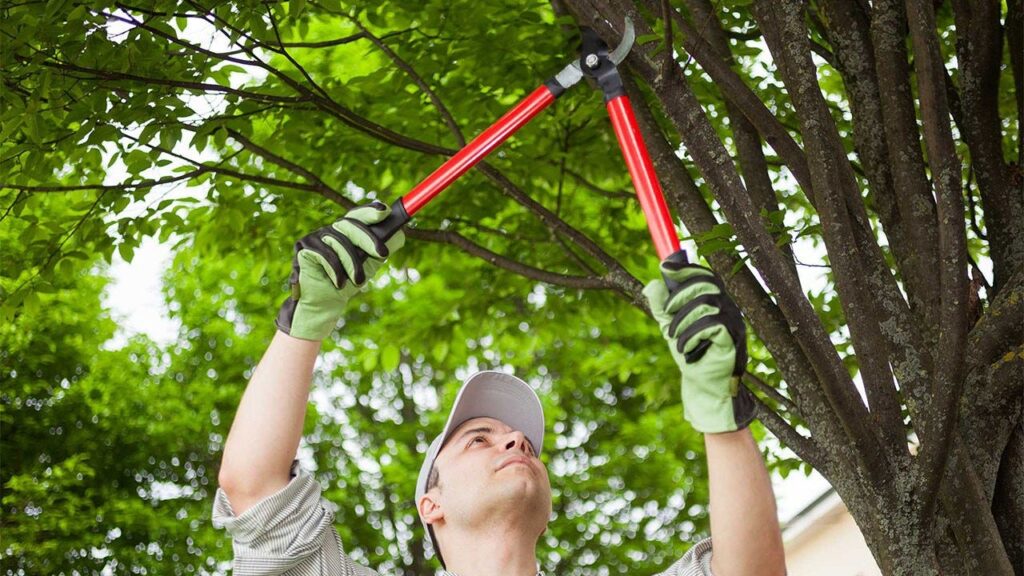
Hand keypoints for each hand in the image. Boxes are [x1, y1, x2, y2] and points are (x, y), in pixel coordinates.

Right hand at [275, 202, 405, 340]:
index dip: (370, 210)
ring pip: (339, 241)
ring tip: (357, 282)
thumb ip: (381, 248)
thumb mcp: (369, 264)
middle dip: (368, 239)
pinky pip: (324, 253)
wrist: (326, 303)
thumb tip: (400, 234)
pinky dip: (335, 270)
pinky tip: (338, 283)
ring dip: (351, 264)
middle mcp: (330, 229)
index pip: (358, 215)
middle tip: (383, 254)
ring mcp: (316, 236)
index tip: (385, 211)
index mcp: (346, 231)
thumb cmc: (348, 282)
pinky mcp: (303, 247)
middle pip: (350, 224)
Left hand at [643, 255, 753, 432]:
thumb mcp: (670, 327)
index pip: (705, 276)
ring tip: (675, 338)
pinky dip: (692, 335)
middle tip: (667, 314)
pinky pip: (711, 325)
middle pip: (706, 284)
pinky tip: (686, 348)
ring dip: (682, 320)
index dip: (686, 269)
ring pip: (706, 304)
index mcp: (715, 302)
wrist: (702, 386)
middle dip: (680, 296)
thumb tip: (652, 283)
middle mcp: (728, 309)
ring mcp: (734, 323)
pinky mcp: (733, 339)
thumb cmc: (690, 355)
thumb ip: (662, 307)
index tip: (665, 268)